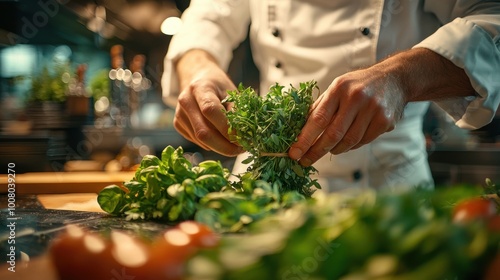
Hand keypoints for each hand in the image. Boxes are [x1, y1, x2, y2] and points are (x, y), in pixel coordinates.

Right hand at [174, 50, 242, 155]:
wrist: (198, 79)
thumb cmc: (219, 87)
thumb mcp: (232, 93)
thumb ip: (236, 112)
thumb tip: (243, 135)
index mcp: (200, 88)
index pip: (211, 111)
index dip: (227, 129)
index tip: (243, 139)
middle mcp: (186, 100)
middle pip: (203, 131)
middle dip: (224, 146)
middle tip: (240, 150)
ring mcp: (179, 113)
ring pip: (200, 140)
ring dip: (219, 147)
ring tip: (234, 145)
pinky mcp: (177, 124)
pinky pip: (196, 141)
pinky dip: (211, 144)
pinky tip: (220, 138)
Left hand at [289, 48, 475, 165]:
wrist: (395, 78)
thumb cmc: (358, 85)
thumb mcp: (337, 88)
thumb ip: (320, 107)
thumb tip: (299, 131)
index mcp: (339, 88)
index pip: (318, 119)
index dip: (304, 139)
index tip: (294, 153)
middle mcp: (356, 97)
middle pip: (333, 134)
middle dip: (316, 151)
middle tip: (305, 161)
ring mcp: (373, 109)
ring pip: (349, 141)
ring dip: (335, 149)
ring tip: (329, 149)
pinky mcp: (385, 120)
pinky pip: (363, 141)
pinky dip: (352, 146)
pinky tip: (348, 142)